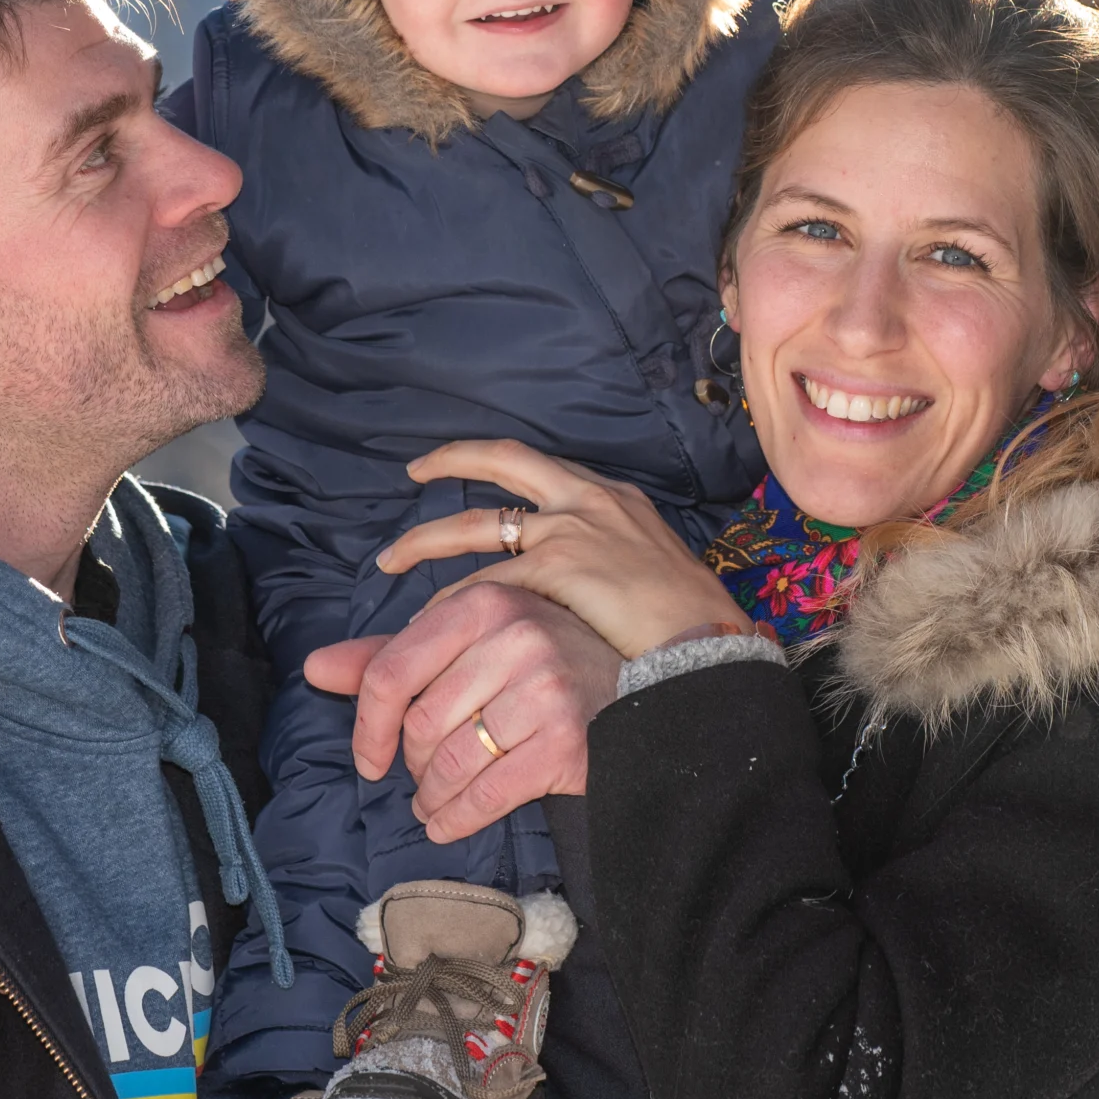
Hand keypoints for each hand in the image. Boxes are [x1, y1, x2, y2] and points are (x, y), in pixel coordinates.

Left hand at [305, 584, 620, 843]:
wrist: (640, 694)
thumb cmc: (540, 668)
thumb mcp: (470, 644)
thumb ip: (392, 656)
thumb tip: (315, 667)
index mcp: (484, 603)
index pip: (392, 671)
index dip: (366, 726)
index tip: (369, 760)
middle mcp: (515, 636)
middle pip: (420, 726)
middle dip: (412, 765)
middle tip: (426, 774)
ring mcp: (544, 688)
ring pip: (450, 763)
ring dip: (432, 797)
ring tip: (435, 802)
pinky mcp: (566, 741)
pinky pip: (485, 795)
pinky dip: (455, 818)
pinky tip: (448, 822)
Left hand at [377, 440, 748, 658]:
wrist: (706, 639)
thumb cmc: (685, 616)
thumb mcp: (650, 561)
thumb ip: (609, 552)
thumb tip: (581, 572)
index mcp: (610, 495)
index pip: (538, 463)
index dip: (492, 458)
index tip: (458, 461)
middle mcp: (587, 500)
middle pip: (504, 461)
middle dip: (451, 460)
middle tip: (412, 472)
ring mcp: (572, 530)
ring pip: (477, 526)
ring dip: (427, 542)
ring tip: (391, 559)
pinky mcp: (559, 568)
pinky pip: (487, 583)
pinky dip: (452, 602)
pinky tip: (428, 618)